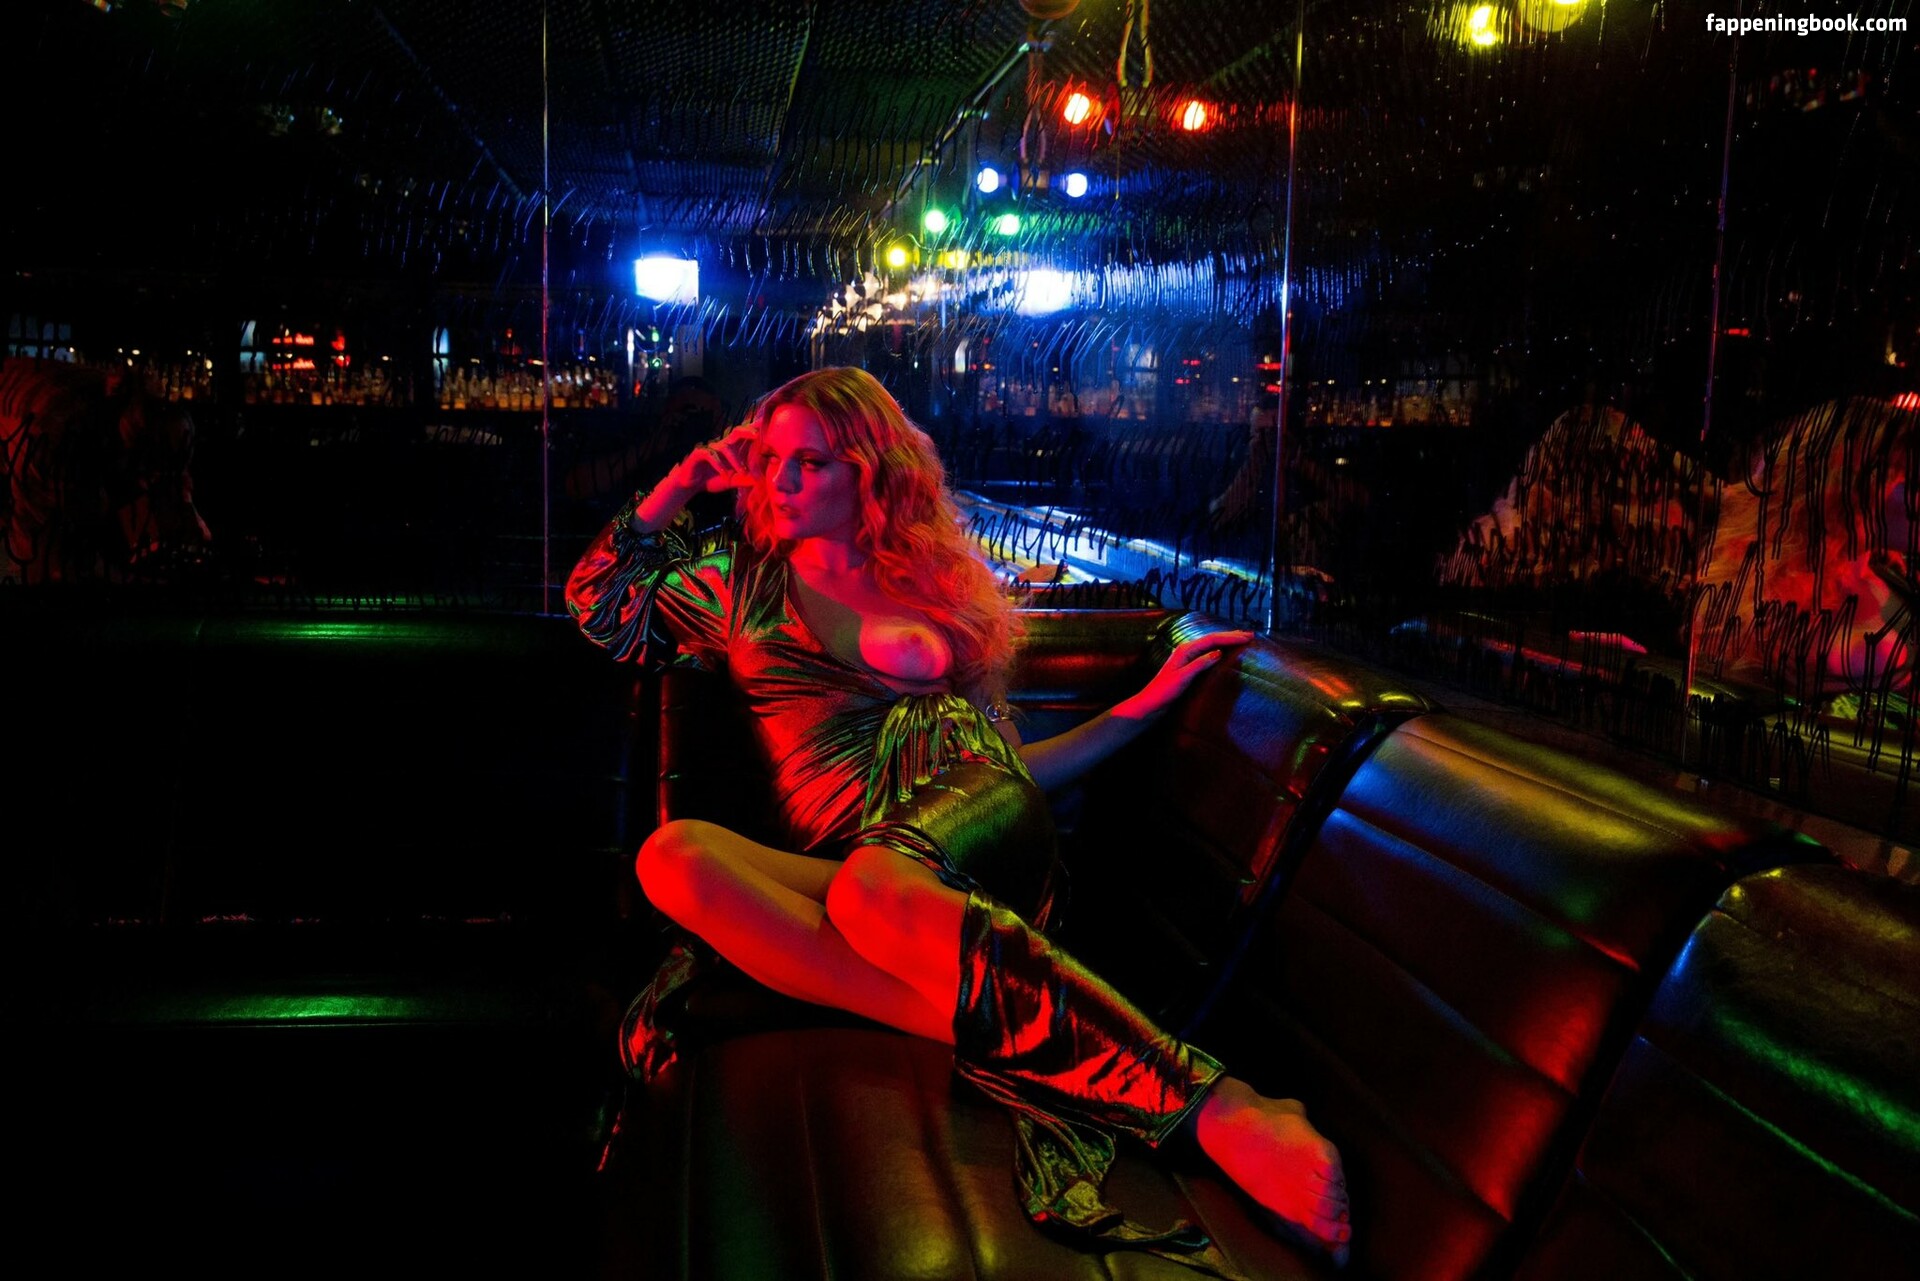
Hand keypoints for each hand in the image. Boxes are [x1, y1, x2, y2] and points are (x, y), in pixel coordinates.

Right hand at [667, 421, 759, 495]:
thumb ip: (746, 479)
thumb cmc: (713, 479)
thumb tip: (763, 479)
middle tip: (757, 435)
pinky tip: (723, 473)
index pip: (745, 437)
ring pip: (725, 447)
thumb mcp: (733, 481)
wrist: (690, 485)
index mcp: (732, 450)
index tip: (766, 425)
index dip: (755, 430)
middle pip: (737, 432)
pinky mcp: (700, 454)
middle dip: (748, 431)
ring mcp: (711, 448)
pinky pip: (711, 455)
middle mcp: (723, 446)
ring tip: (741, 472)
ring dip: (735, 460)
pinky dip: (718, 464)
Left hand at [1117, 629, 1256, 720]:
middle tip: (1250, 635)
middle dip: (1232, 636)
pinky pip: (1207, 651)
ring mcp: (1187, 656)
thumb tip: (1218, 652)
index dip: (1230, 638)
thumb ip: (1199, 664)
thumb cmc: (1164, 691)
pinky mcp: (1188, 664)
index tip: (1247, 637)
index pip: (1212, 640)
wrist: (1151, 702)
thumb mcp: (1183, 678)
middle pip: (1212, 639)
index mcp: (1185, 650)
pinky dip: (1219, 648)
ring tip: (1241, 638)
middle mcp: (1186, 650)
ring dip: (1227, 640)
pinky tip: (1225, 650)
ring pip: (1211, 644)